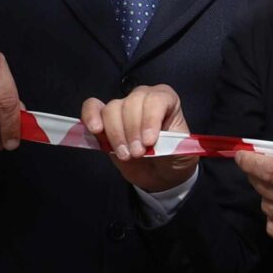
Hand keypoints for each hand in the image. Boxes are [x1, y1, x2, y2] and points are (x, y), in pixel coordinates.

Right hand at [80, 86, 197, 192]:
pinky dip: (90, 116)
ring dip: (116, 134)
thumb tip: (150, 143)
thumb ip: (169, 143)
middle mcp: (143, 98)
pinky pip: (92, 107)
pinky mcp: (105, 121)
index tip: (149, 142)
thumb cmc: (174, 157)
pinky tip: (95, 130)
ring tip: (125, 155)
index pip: (156, 99)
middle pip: (131, 103)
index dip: (150, 119)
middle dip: (132, 131)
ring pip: (112, 109)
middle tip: (137, 154)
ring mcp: (123, 108)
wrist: (161, 174)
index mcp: (167, 100)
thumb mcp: (182, 152)